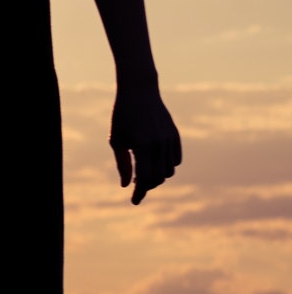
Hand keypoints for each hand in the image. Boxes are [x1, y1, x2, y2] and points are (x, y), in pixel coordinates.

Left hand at [111, 81, 181, 203]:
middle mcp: (159, 144)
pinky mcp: (176, 136)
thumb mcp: (116, 139)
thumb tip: (126, 185)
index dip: (140, 192)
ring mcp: (170, 140)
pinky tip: (155, 163)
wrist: (139, 92)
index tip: (134, 201)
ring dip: (157, 176)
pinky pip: (176, 160)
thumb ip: (122, 164)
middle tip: (135, 185)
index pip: (144, 178)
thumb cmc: (122, 116)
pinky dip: (167, 166)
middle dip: (147, 185)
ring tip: (143, 172)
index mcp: (142, 146)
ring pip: (169, 171)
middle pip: (158, 178)